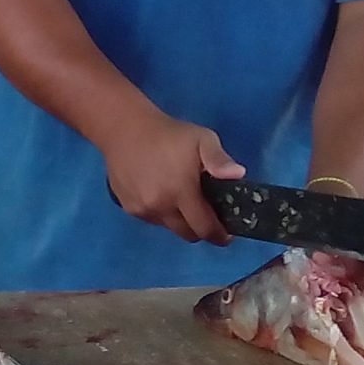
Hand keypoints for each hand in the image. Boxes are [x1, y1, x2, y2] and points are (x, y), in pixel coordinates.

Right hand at [99, 109, 242, 244]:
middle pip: (188, 234)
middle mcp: (160, 207)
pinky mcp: (129, 208)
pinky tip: (161, 192)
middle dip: (201, 229)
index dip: (219, 234)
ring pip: (170, 227)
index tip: (226, 233)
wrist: (125, 130)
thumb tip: (238, 175)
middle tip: (207, 213)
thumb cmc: (169, 134)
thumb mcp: (202, 139)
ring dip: (180, 220)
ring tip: (181, 198)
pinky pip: (153, 220)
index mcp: (181, 192)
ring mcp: (143, 209)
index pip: (204, 228)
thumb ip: (219, 160)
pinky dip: (162, 213)